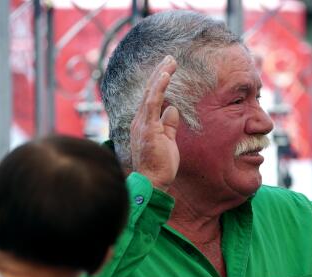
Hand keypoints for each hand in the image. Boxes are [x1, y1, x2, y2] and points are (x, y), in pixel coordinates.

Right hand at [130, 55, 180, 190]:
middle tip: (170, 58)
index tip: (167, 69)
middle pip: (149, 91)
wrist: (152, 182)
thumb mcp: (167, 142)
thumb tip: (172, 109)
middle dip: (159, 73)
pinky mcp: (148, 128)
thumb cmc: (159, 167)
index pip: (151, 98)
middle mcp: (139, 121)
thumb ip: (169, 125)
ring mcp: (142, 123)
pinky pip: (153, 102)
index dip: (158, 83)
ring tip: (170, 61)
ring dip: (160, 75)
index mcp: (143, 124)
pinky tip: (165, 75)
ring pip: (151, 93)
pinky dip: (159, 87)